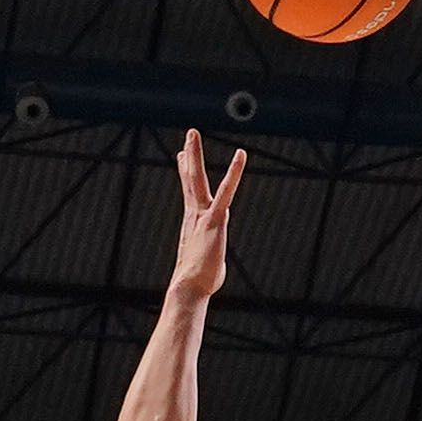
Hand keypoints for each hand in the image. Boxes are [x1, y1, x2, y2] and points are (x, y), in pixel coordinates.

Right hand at [163, 129, 248, 303]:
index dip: (185, 172)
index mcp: (192, 222)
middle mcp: (194, 214)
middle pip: (190, 179)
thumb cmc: (199, 282)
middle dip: (189, 156)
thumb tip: (211, 270)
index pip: (189, 192)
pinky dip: (234, 172)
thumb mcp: (205, 263)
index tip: (180, 156)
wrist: (190, 287)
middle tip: (189, 135)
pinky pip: (226, 190)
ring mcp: (202, 214)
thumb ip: (210, 257)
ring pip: (197, 178)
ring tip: (192, 133)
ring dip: (195, 155)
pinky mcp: (215, 219)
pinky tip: (241, 156)